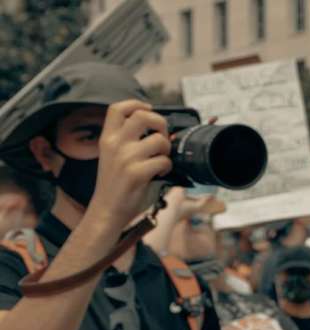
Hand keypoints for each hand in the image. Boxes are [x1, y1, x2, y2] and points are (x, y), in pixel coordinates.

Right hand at [87, 100, 172, 227]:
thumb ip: (128, 141)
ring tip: (160, 161)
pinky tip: (159, 174)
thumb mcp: (113, 156)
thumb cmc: (115, 185)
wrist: (107, 210)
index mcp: (107, 139)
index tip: (148, 108)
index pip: (117, 108)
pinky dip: (167, 168)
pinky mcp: (136, 173)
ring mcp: (125, 158)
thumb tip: (159, 129)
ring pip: (159, 140)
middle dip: (160, 123)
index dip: (136, 103)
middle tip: (162, 136)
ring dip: (167, 151)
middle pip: (142, 116)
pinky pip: (164, 161)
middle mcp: (115, 145)